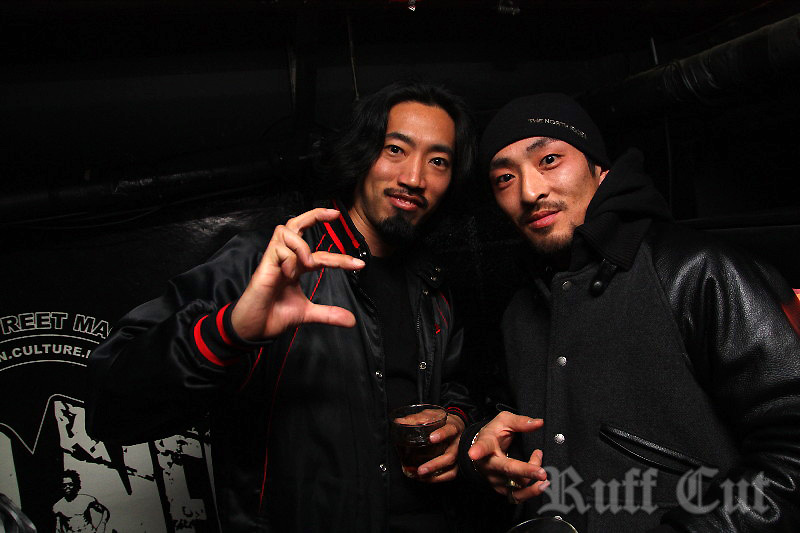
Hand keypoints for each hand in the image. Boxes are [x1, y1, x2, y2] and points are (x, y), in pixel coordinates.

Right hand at [231, 208, 364, 339]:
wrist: (255, 328)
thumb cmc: (274, 315)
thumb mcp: (307, 313)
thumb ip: (328, 314)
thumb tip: (351, 320)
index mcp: (295, 266)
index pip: (319, 253)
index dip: (340, 258)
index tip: (359, 265)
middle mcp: (286, 258)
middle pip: (296, 223)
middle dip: (315, 214)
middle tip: (335, 214)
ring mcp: (274, 259)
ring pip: (288, 230)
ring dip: (302, 245)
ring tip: (307, 264)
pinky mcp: (264, 264)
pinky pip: (279, 249)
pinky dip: (289, 259)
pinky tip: (287, 275)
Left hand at [415, 413, 465, 482]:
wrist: (457, 425)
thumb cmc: (443, 421)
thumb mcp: (432, 415)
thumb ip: (418, 418)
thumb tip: (400, 422)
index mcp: (453, 427)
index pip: (450, 430)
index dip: (442, 434)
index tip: (431, 438)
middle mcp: (458, 442)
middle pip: (451, 456)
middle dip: (435, 464)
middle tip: (421, 469)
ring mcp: (459, 454)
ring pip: (452, 469)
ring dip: (435, 474)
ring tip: (420, 475)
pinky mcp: (458, 464)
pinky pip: (451, 474)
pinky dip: (438, 479)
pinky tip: (425, 479)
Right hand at [468, 411, 548, 502]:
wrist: (482, 451)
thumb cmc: (493, 434)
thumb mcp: (504, 421)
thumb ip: (521, 422)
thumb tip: (539, 423)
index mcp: (486, 444)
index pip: (482, 447)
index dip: (478, 450)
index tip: (474, 453)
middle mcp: (488, 464)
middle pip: (506, 469)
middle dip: (525, 471)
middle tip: (541, 472)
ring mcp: (494, 479)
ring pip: (516, 482)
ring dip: (533, 476)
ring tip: (543, 471)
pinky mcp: (501, 489)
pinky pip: (517, 496)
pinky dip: (531, 492)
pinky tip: (541, 486)